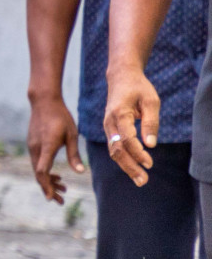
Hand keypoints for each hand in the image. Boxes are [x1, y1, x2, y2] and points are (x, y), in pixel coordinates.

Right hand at [26, 93, 82, 203]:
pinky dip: (45, 171)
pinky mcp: (32, 144)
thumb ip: (74, 155)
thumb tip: (80, 172)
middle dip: (49, 188)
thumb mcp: (72, 135)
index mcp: (47, 147)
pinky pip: (37, 162)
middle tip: (61, 200)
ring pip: (37, 169)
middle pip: (39, 174)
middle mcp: (36, 149)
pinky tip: (57, 173)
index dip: (46, 186)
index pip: (42, 171)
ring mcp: (32, 146)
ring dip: (48, 180)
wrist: (43, 101)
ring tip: (63, 186)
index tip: (52, 198)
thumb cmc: (61, 117)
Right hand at [103, 66, 158, 185]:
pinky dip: (123, 159)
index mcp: (119, 113)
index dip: (138, 153)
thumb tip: (151, 144)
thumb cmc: (138, 88)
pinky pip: (113, 147)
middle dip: (129, 166)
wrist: (120, 78)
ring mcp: (107, 126)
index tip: (150, 163)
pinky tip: (133, 168)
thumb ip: (150, 122)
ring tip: (140, 179)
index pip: (126, 139)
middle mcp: (109, 122)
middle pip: (116, 149)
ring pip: (113, 151)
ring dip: (126, 166)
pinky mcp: (109, 129)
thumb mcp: (151, 101)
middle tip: (143, 180)